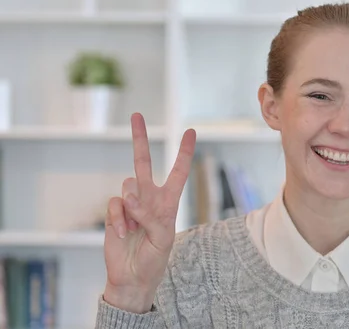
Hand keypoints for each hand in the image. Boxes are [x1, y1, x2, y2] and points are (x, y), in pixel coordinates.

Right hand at [102, 113, 195, 312]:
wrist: (131, 277)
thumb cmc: (154, 259)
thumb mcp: (162, 239)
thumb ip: (150, 216)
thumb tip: (131, 197)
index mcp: (168, 202)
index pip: (178, 172)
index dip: (184, 152)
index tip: (190, 131)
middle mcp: (150, 197)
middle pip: (143, 162)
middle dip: (139, 138)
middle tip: (136, 114)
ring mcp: (131, 203)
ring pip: (127, 185)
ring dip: (131, 208)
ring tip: (135, 229)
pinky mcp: (115, 212)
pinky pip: (115, 204)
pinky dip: (118, 219)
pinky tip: (122, 233)